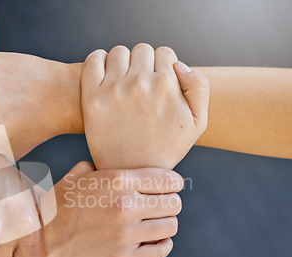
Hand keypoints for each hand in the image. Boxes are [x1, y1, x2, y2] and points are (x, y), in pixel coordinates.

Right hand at [44, 161, 182, 256]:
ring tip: (155, 225)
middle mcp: (124, 205)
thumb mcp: (75, 178)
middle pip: (174, 204)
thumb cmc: (58, 207)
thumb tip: (103, 162)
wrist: (41, 242)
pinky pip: (161, 251)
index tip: (166, 190)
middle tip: (158, 209)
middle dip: (169, 205)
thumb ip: (96, 166)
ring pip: (170, 227)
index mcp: (117, 180)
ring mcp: (125, 234)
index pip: (169, 180)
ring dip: (165, 226)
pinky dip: (162, 246)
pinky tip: (155, 242)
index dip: (171, 185)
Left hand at [81, 44, 208, 169]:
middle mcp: (140, 83)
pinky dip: (98, 60)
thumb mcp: (197, 123)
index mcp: (166, 86)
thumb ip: (199, 87)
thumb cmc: (165, 148)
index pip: (164, 53)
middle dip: (143, 63)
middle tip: (139, 83)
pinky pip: (93, 60)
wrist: (130, 172)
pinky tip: (104, 74)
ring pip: (119, 52)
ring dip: (122, 62)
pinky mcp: (92, 97)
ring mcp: (114, 89)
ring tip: (122, 80)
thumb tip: (178, 64)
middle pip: (142, 49)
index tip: (156, 81)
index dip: (162, 66)